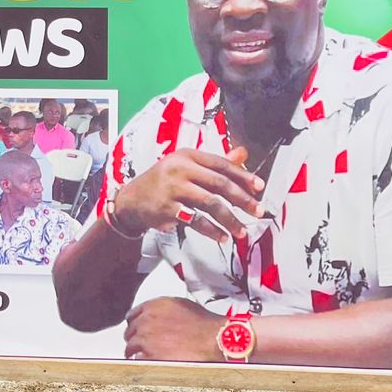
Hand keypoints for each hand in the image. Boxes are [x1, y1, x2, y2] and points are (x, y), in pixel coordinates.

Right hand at [112, 146, 263, 243]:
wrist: (132, 200)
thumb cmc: (164, 182)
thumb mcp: (187, 167)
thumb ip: (215, 163)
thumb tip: (244, 154)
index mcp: (187, 156)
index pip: (221, 164)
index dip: (243, 176)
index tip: (259, 187)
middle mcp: (179, 168)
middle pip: (219, 183)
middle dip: (242, 199)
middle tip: (258, 211)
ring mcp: (172, 188)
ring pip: (210, 203)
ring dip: (229, 219)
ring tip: (241, 230)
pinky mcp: (167, 208)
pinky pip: (196, 220)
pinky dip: (211, 230)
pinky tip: (221, 237)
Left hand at [123, 297, 222, 361]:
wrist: (214, 339)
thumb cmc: (204, 324)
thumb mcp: (181, 305)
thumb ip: (163, 309)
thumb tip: (158, 316)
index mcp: (153, 306)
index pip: (132, 316)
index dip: (135, 325)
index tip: (136, 330)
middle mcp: (146, 321)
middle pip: (129, 332)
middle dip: (134, 339)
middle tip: (140, 346)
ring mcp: (146, 339)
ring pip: (131, 347)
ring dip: (136, 352)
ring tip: (143, 357)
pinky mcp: (150, 356)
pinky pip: (138, 361)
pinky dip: (143, 363)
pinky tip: (151, 364)